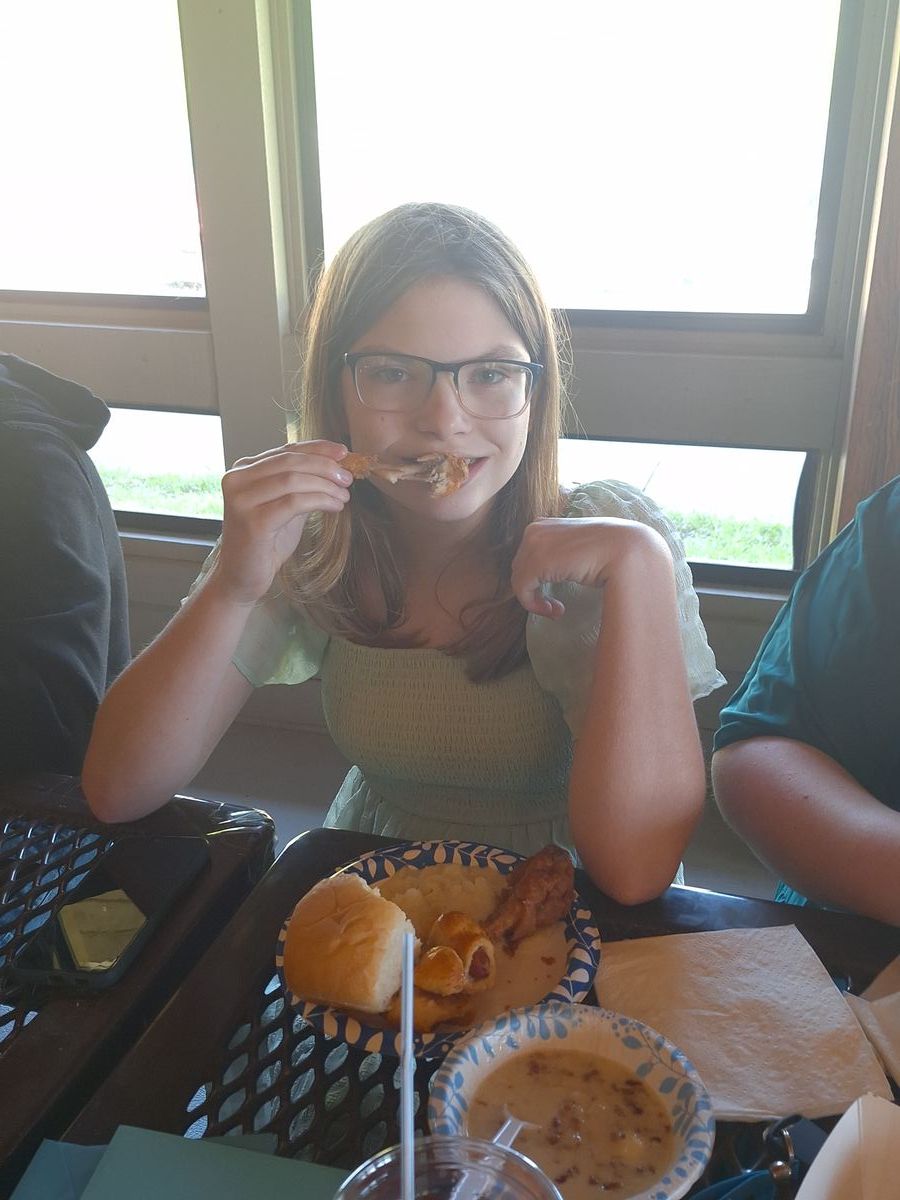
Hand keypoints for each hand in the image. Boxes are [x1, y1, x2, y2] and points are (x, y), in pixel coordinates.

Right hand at [210, 440, 352, 604]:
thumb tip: (336, 466)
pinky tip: (335, 507)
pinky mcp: (252, 521)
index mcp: (243, 471)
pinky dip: (319, 501)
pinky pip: (294, 502)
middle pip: (290, 462)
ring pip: (293, 480)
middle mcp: (237, 480)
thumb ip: (302, 485)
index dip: (317, 448)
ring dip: (325, 485)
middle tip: (347, 478)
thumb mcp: (286, 506)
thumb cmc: (265, 543)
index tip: (343, 452)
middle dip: (325, 467)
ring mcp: (242, 500)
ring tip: (344, 495)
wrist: (243, 577)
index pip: (285, 450)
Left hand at [510, 517, 671, 617]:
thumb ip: (561, 552)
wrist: (625, 550)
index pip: (526, 556)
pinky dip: (535, 606)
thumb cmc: (608, 550)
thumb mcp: (578, 546)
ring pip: (519, 580)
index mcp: (543, 523)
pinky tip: (557, 611)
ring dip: (536, 600)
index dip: (536, 578)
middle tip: (555, 605)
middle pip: (520, 568)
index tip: (553, 592)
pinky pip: (523, 591)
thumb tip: (551, 570)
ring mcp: (533, 544)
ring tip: (557, 610)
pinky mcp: (536, 563)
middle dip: (534, 589)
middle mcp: (534, 530)